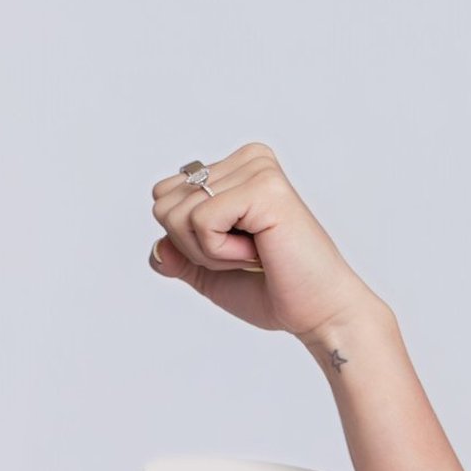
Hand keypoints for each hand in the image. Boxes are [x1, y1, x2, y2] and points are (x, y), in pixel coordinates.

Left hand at [147, 142, 384, 344]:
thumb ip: (176, 255)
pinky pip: (201, 221)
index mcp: (234, 169)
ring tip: (253, 252)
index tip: (231, 249)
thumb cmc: (270, 290)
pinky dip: (219, 251)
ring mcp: (257, 169)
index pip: (163, 196)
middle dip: (191, 245)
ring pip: (178, 214)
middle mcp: (247, 159)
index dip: (183, 239)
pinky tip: (257, 251)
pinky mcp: (264, 187)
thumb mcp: (207, 272)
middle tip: (242, 254)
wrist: (313, 311)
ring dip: (208, 251)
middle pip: (164, 204)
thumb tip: (157, 247)